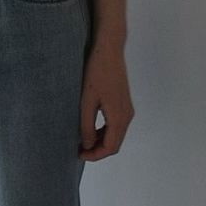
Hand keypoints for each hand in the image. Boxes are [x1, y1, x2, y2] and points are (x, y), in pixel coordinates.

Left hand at [79, 36, 132, 159]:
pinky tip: (90, 127)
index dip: (95, 155)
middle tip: (78, 149)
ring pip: (115, 134)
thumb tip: (86, 145)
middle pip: (114, 143)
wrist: (109, 50)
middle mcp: (127, 116)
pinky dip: (104, 131)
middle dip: (97, 150)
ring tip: (81, 139)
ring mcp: (127, 109)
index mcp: (119, 117)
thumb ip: (86, 126)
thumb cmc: (96, 73)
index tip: (79, 154)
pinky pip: (115, 125)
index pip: (110, 147)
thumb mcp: (86, 101)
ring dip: (100, 141)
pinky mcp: (123, 103)